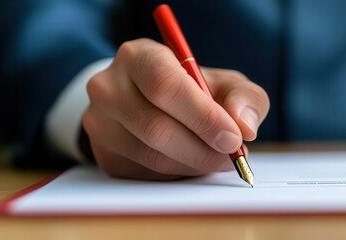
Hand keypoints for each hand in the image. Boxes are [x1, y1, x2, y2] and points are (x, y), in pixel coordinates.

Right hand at [83, 38, 269, 179]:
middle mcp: (108, 86)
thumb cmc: (192, 89)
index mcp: (138, 56)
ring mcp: (99, 122)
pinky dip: (178, 172)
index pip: (165, 87)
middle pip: (156, 127)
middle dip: (203, 148)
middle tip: (232, 156)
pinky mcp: (103, 154)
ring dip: (194, 164)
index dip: (203, 116)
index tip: (233, 138)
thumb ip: (245, 97)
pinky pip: (146, 173)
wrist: (147, 101)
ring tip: (218, 159)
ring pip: (152, 156)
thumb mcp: (224, 83)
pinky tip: (191, 161)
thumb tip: (244, 125)